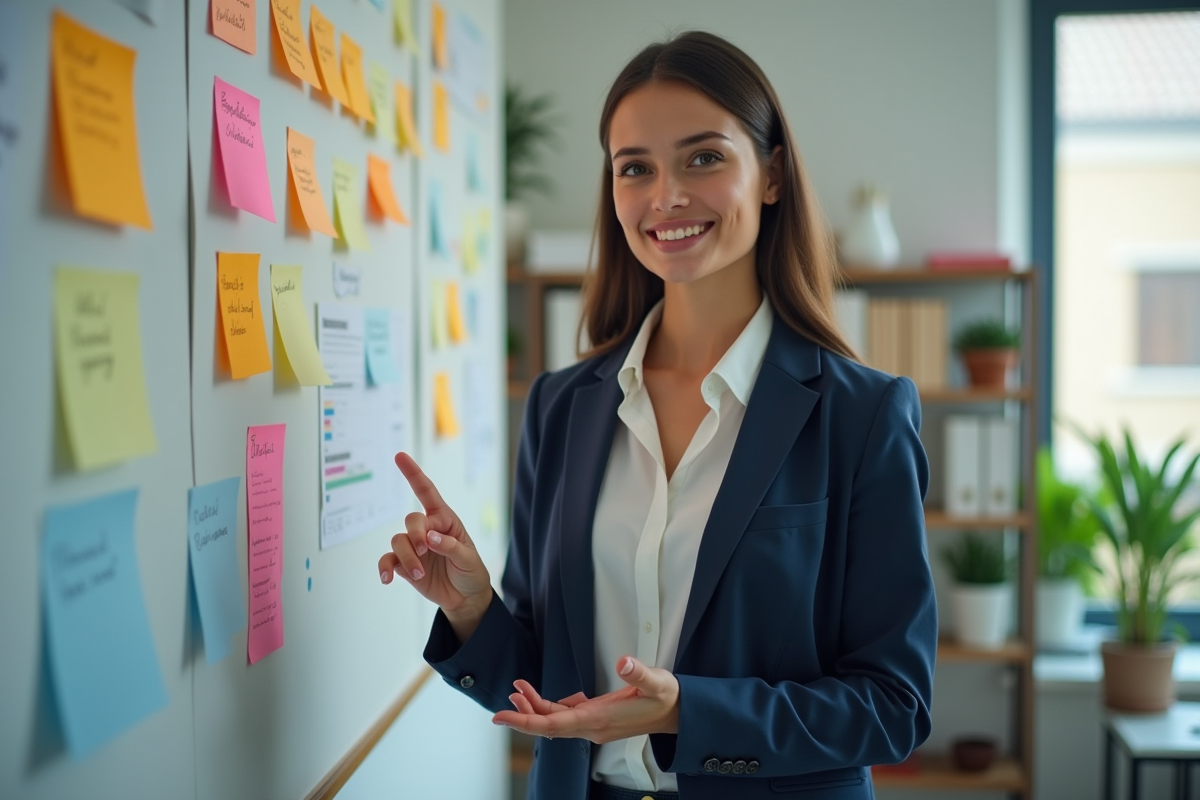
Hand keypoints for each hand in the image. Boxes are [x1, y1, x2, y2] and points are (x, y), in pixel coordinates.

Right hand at [378, 453, 491, 640]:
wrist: (465, 599)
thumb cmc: (471, 572)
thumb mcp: (469, 559)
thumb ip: (451, 547)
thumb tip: (430, 538)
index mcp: (445, 520)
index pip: (427, 493)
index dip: (413, 474)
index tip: (399, 456)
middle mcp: (427, 530)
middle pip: (411, 520)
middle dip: (416, 535)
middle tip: (425, 550)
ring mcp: (414, 547)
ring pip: (398, 541)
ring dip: (407, 557)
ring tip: (420, 572)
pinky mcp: (404, 565)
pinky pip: (388, 560)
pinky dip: (385, 568)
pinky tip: (387, 579)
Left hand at [491, 657, 679, 743]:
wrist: (678, 713)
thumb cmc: (667, 699)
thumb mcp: (658, 682)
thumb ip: (640, 673)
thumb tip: (623, 662)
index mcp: (600, 719)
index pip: (554, 725)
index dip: (526, 721)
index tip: (502, 716)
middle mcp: (593, 727)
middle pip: (549, 725)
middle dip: (525, 714)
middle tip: (508, 698)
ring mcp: (594, 725)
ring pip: (556, 721)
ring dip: (535, 708)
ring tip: (519, 690)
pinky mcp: (597, 718)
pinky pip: (566, 716)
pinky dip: (551, 707)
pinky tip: (544, 697)